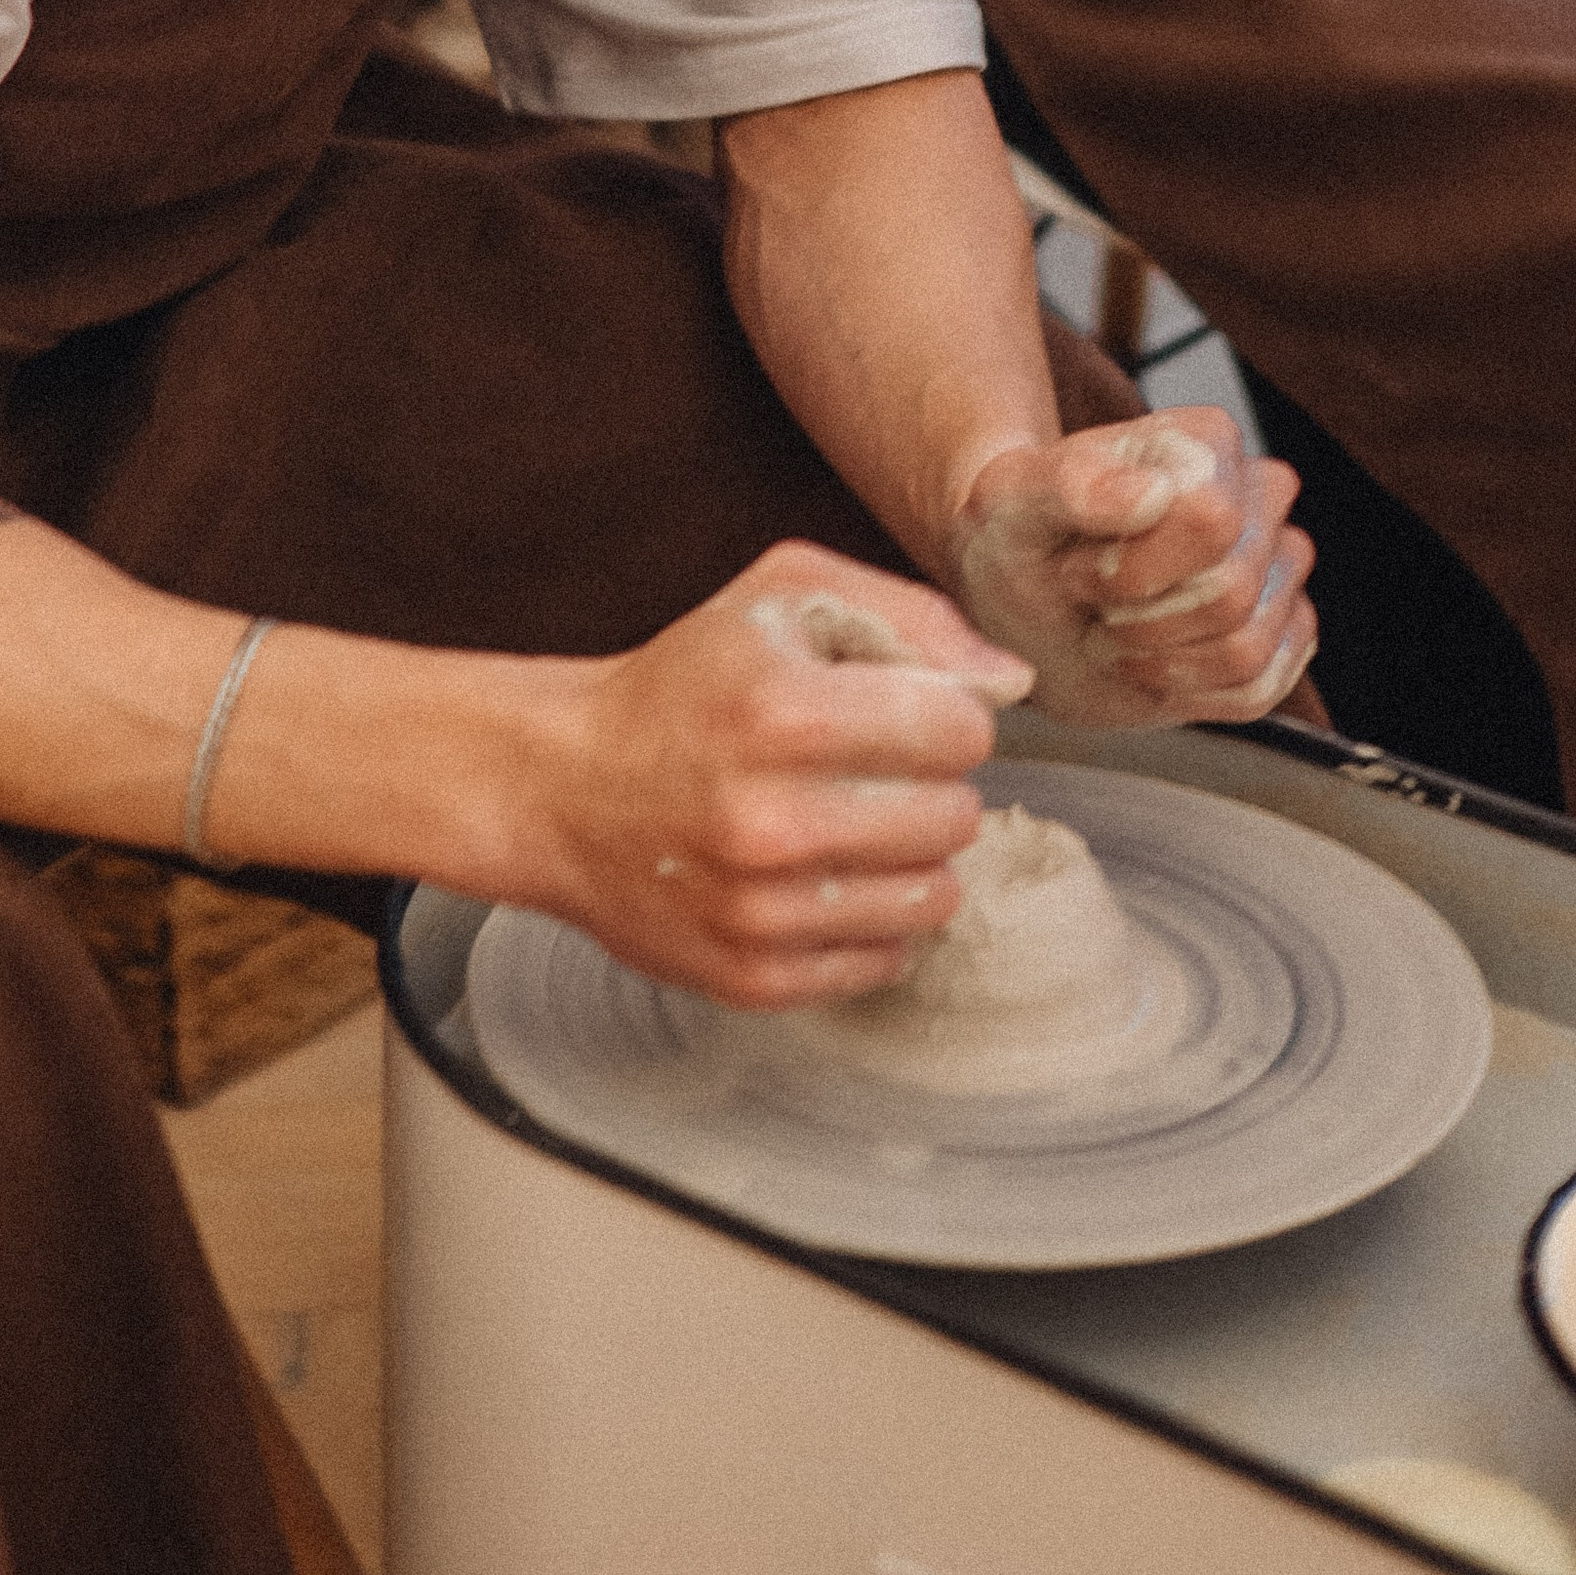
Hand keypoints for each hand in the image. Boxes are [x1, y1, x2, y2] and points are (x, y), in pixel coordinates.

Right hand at [511, 544, 1031, 1009]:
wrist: (565, 788)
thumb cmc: (687, 683)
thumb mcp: (784, 595)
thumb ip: (909, 616)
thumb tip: (1010, 678)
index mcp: (782, 711)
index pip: (963, 731)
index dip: (945, 714)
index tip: (904, 712)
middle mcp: (771, 820)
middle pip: (957, 819)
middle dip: (931, 786)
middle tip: (873, 771)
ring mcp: (760, 912)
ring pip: (934, 898)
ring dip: (909, 858)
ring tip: (852, 825)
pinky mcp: (752, 979)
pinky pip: (884, 960)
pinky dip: (868, 920)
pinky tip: (820, 879)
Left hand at [945, 408, 1316, 728]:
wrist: (1023, 596)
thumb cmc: (1020, 534)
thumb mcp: (1014, 500)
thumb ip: (1073, 484)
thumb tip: (1151, 494)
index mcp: (1208, 441)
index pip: (1212, 521)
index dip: (1134, 569)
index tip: (1079, 567)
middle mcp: (1259, 495)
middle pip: (1230, 592)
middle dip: (1139, 620)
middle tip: (1092, 603)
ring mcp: (1278, 567)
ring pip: (1246, 648)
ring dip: (1159, 660)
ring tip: (1114, 631)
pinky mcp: (1281, 635)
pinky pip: (1260, 688)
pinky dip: (1188, 692)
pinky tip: (1148, 661)